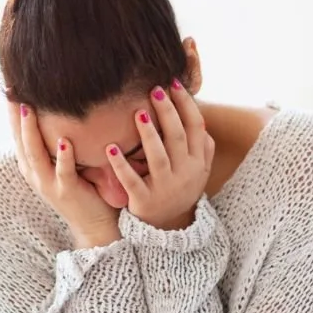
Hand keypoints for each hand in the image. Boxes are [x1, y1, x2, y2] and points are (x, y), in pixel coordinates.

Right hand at [11, 102, 119, 248]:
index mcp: (32, 165)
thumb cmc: (84, 189)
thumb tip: (66, 112)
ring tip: (28, 108)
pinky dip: (63, 157)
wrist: (94, 226)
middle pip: (20, 140)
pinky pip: (63, 172)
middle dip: (14, 115)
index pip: (18, 134)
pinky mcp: (67, 192)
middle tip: (11, 90)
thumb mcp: (64, 163)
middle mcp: (35, 173)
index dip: (11, 112)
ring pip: (35, 154)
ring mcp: (48, 184)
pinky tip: (64, 141)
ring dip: (31, 130)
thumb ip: (59, 142)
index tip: (9, 87)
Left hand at [107, 80, 215, 230]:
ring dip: (149, 135)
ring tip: (139, 114)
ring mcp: (165, 187)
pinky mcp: (144, 200)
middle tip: (155, 90)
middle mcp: (185, 173)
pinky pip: (132, 180)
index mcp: (197, 162)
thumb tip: (201, 119)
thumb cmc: (179, 189)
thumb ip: (203, 147)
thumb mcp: (198, 171)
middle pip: (177, 137)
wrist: (167, 228)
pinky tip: (110, 148)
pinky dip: (121, 165)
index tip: (173, 84)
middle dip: (167, 112)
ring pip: (158, 157)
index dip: (186, 104)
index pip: (195, 127)